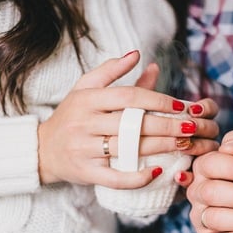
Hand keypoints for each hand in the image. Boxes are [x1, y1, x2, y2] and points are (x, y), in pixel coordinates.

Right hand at [38, 50, 218, 186]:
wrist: (42, 150)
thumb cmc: (70, 116)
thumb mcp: (85, 89)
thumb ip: (111, 72)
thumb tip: (138, 54)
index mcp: (87, 99)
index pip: (128, 96)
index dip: (157, 99)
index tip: (181, 105)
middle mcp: (85, 123)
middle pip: (133, 123)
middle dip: (166, 125)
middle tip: (191, 127)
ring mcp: (85, 149)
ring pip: (128, 148)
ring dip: (160, 147)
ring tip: (183, 145)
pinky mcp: (87, 173)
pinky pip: (115, 178)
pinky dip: (137, 178)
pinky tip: (157, 172)